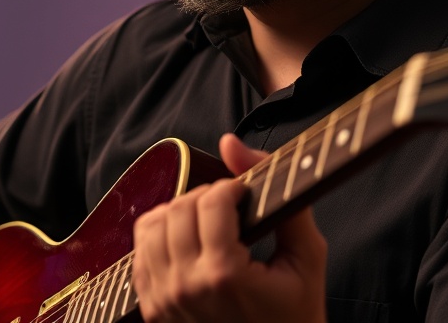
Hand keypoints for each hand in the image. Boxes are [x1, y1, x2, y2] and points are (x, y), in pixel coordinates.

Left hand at [132, 133, 327, 322]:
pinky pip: (140, 251)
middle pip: (179, 207)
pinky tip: (190, 242)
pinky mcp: (152, 309)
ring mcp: (163, 301)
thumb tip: (231, 142)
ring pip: (152, 224)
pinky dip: (163, 236)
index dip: (234, 188)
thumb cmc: (295, 315)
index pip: (212, 200)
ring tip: (208, 224)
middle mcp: (185, 288)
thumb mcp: (307, 257)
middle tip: (230, 211)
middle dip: (207, 197)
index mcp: (224, 275)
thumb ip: (281, 196)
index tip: (247, 198)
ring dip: (181, 212)